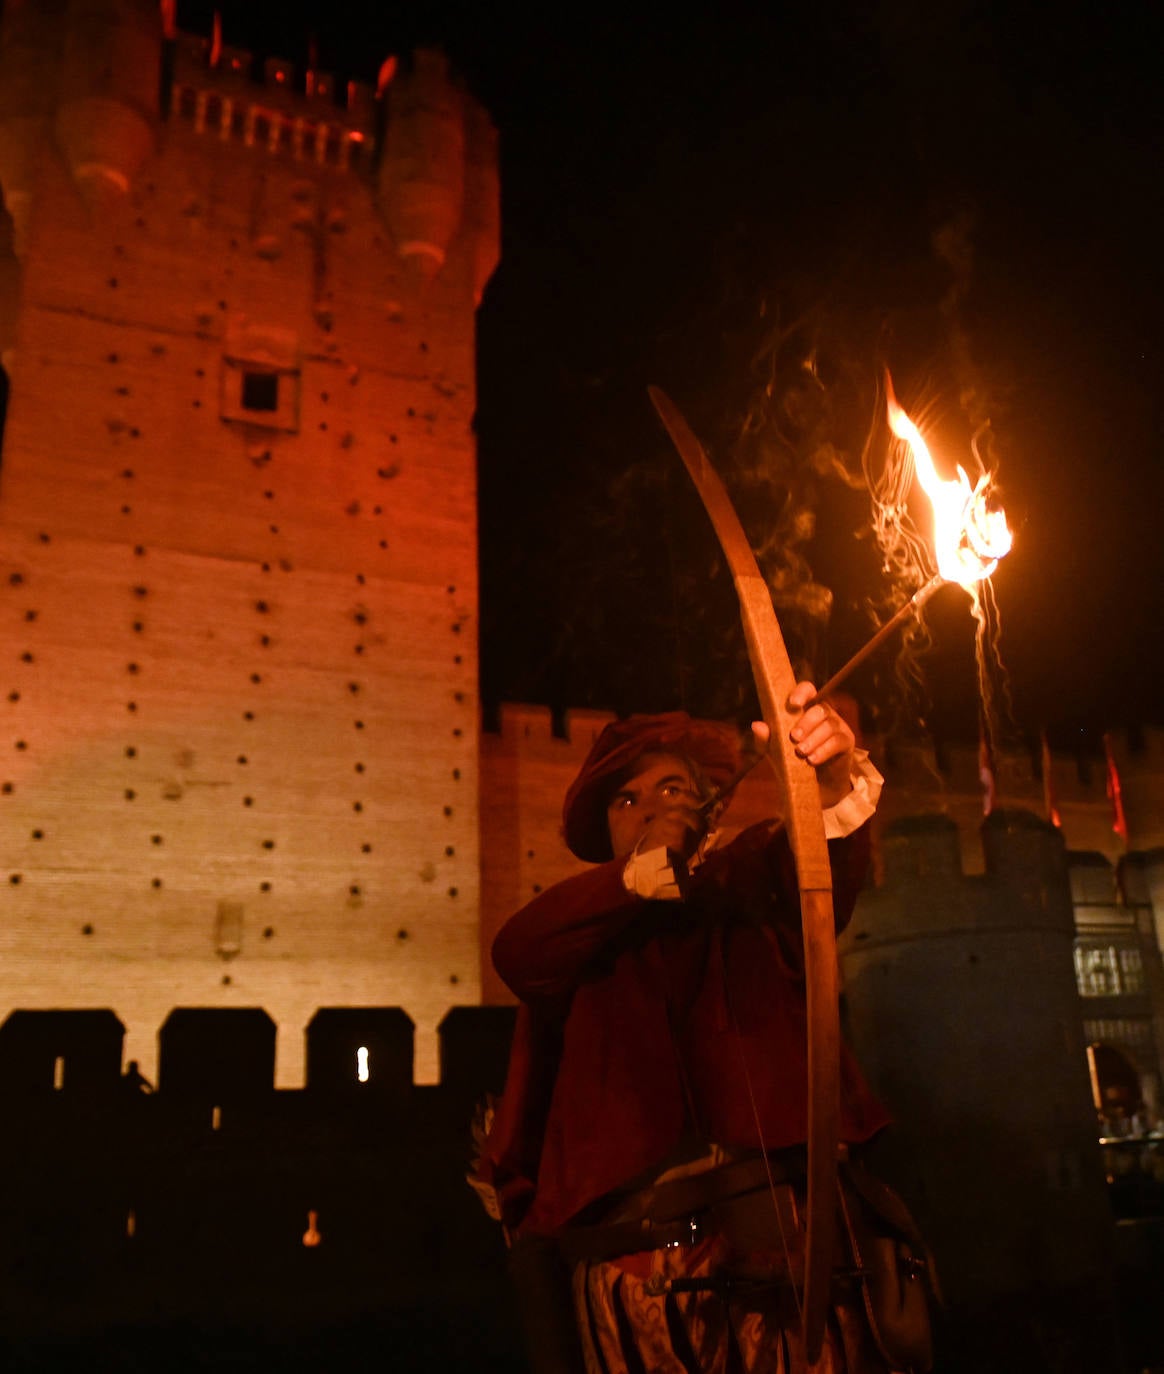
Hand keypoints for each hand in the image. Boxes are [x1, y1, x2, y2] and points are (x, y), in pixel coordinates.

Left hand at [750, 684, 855, 810]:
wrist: (813, 785)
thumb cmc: (792, 760)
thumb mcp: (775, 751)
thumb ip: (765, 738)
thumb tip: (757, 725)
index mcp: (806, 708)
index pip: (807, 690)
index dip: (802, 693)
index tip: (793, 704)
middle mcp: (824, 713)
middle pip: (820, 709)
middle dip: (806, 722)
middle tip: (794, 737)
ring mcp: (837, 725)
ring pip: (829, 725)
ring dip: (814, 739)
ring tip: (801, 753)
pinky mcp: (846, 741)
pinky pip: (837, 741)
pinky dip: (824, 750)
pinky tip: (812, 760)